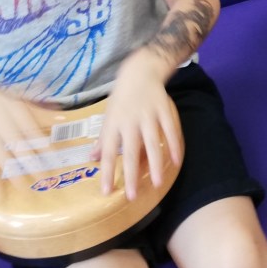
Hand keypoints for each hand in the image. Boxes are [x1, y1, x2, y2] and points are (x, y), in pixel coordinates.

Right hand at [0, 79, 49, 192]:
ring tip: (23, 188)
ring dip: (9, 171)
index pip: (29, 126)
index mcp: (10, 106)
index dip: (41, 141)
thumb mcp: (18, 100)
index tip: (54, 157)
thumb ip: (39, 111)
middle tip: (43, 178)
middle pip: (14, 141)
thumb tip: (63, 118)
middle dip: (29, 160)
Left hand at [92, 52, 182, 199]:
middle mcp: (130, 121)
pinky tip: (175, 161)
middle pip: (129, 151)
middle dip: (130, 174)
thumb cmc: (122, 98)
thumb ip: (102, 138)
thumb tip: (91, 159)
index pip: (107, 152)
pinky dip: (173, 146)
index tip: (107, 191)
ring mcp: (148, 115)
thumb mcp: (108, 115)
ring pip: (152, 143)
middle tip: (132, 196)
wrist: (141, 71)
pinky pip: (170, 130)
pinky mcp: (164, 110)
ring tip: (157, 183)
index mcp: (113, 124)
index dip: (107, 172)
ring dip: (155, 164)